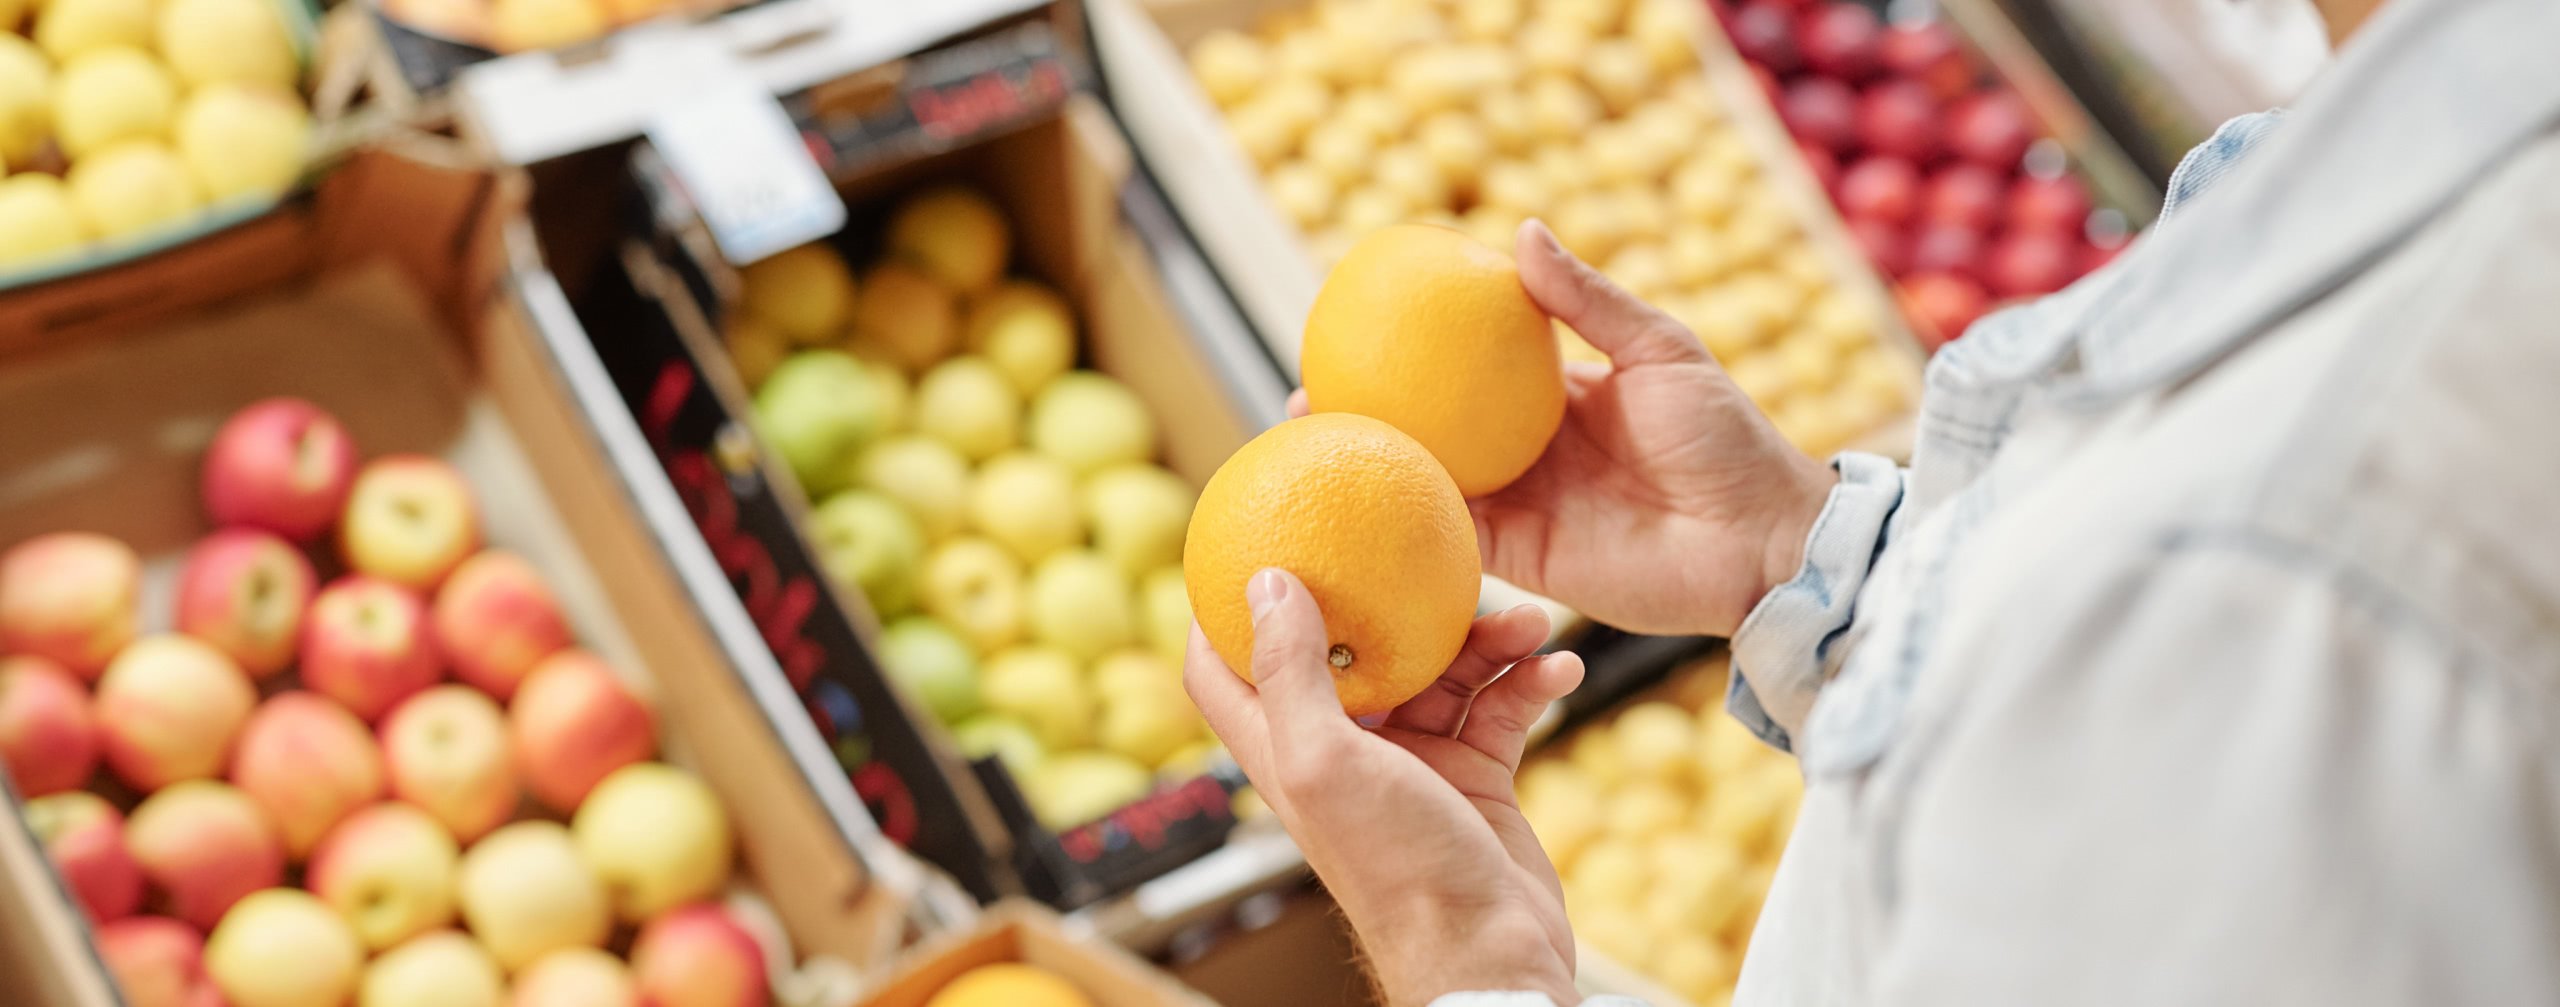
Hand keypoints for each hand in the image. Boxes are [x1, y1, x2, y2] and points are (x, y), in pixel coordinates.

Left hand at [1187, 568, 1586, 1005]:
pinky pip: (1499, 707)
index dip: (1220, 612)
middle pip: (1351, 651)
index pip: (1223, 670)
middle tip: (1432, 560)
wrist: (1491, 951)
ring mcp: (1412, 761)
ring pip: (1441, 670)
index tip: (1250, 546)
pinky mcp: (1473, 776)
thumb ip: (1291, 673)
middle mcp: (1344, 749)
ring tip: (1530, 621)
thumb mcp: (1326, 760)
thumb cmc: (1397, 869)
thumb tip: (1264, 582)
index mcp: (1287, 747)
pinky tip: (1560, 665)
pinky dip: (1528, 681)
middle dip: (1392, 602)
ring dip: (1487, 639)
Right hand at [1288, 220, 1836, 635]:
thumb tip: (1519, 231)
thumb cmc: (1726, 440)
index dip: (1421, 349)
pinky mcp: (1525, 560)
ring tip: (1307, 440)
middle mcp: (1532, 452)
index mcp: (1561, 396)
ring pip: (1432, 481)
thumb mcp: (1660, 351)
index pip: (1475, 367)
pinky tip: (1356, 500)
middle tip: (1308, 386)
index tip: (1362, 323)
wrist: (1762, 543)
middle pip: (1437, 427)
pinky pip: (1454, 537)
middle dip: (1373, 411)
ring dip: (1374, 464)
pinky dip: (1407, 518)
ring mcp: (1524, 506)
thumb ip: (1587, 302)